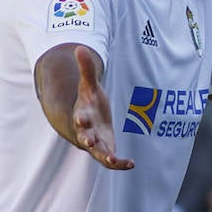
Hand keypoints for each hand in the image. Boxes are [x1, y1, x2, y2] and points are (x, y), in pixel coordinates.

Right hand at [71, 45, 133, 170]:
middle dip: (87, 140)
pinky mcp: (105, 150)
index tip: (81, 118)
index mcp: (82, 116)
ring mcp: (96, 144)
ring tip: (113, 159)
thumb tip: (80, 47)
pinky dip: (119, 164)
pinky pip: (110, 161)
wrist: (84, 122)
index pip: (79, 117)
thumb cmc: (88, 103)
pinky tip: (131, 163)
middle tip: (89, 142)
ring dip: (105, 157)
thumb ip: (86, 70)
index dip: (80, 118)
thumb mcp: (88, 86)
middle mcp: (86, 133)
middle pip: (85, 137)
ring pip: (98, 153)